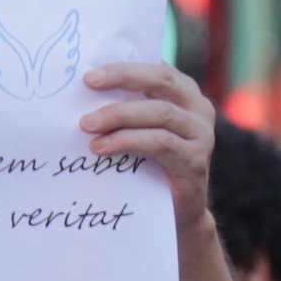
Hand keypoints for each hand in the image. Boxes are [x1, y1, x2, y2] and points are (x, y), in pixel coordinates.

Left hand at [77, 61, 215, 227]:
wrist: (175, 214)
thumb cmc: (149, 167)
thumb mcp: (138, 131)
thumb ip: (125, 109)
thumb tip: (81, 93)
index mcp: (184, 92)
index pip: (155, 68)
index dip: (123, 67)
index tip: (88, 74)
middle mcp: (197, 108)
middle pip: (161, 81)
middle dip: (122, 78)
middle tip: (88, 83)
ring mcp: (200, 133)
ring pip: (159, 112)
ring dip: (119, 115)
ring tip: (86, 125)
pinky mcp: (195, 160)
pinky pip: (160, 143)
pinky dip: (128, 142)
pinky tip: (102, 148)